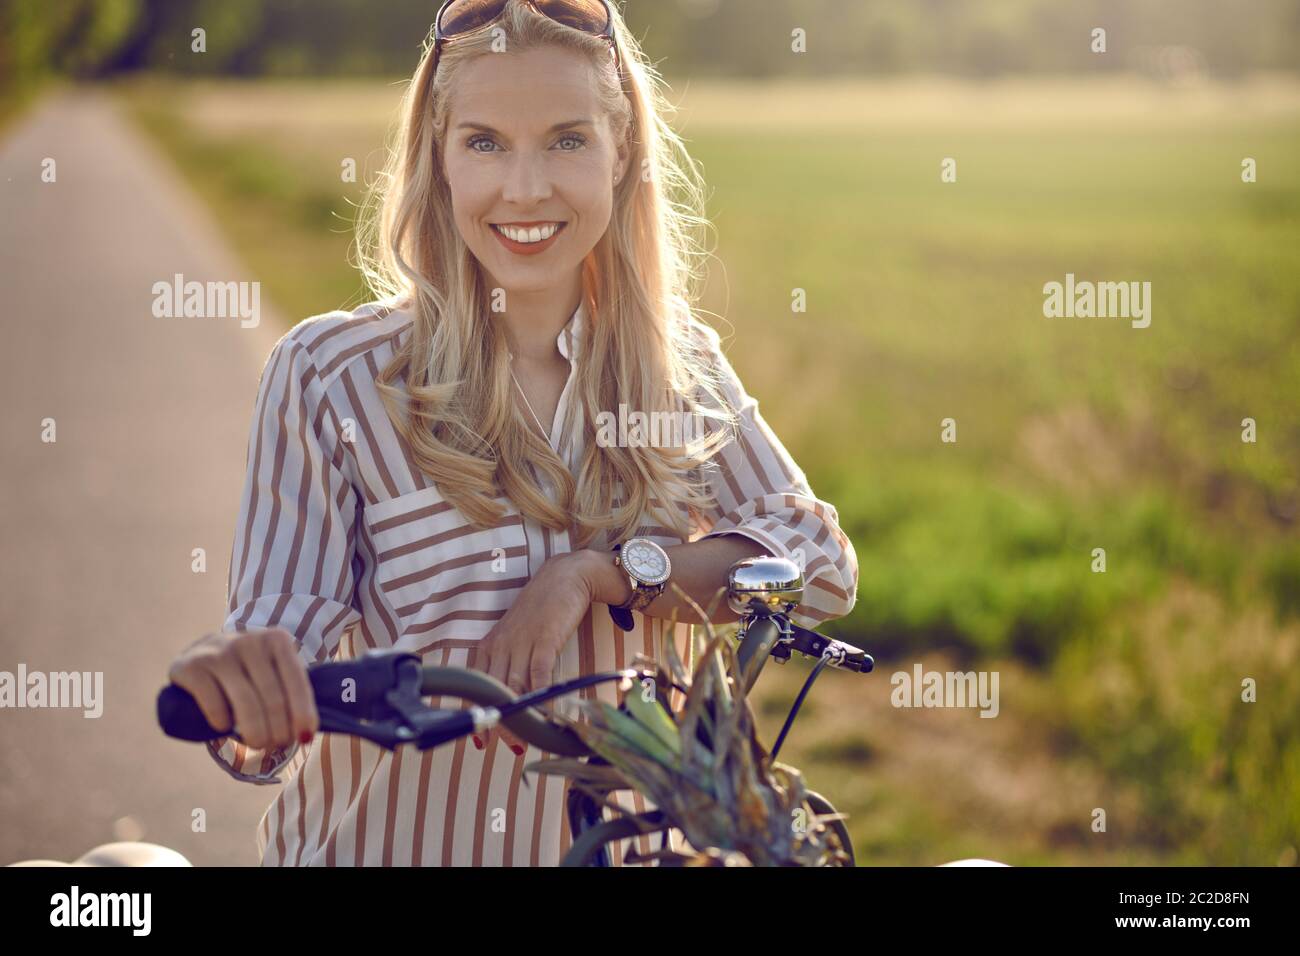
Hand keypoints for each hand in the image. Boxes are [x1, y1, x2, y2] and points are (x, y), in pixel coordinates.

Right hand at [167, 628, 318, 750]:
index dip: (302, 713)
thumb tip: (305, 735)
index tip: (304, 738)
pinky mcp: (192, 666)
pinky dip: (223, 724)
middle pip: (273, 698)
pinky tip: (224, 727)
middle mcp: (249, 641)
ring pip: (247, 704)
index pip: (297, 681)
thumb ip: (291, 695)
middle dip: (279, 730)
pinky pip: (215, 706)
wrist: (200, 654)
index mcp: (276, 639)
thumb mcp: (273, 672)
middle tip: (277, 746)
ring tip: (258, 744)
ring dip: (256, 733)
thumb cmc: (247, 671)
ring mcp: (219, 652)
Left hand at [472, 551, 596, 753]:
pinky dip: (541, 695)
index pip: (478, 686)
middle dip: (499, 722)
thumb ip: (512, 662)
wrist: (565, 576)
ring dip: (519, 716)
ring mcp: (522, 642)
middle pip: (495, 692)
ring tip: (525, 741)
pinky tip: (546, 712)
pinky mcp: (545, 638)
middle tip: (507, 747)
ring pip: (514, 687)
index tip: (481, 742)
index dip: (480, 715)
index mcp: (491, 645)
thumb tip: (516, 696)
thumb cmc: (542, 609)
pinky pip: (539, 673)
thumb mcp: (518, 635)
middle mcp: (502, 645)